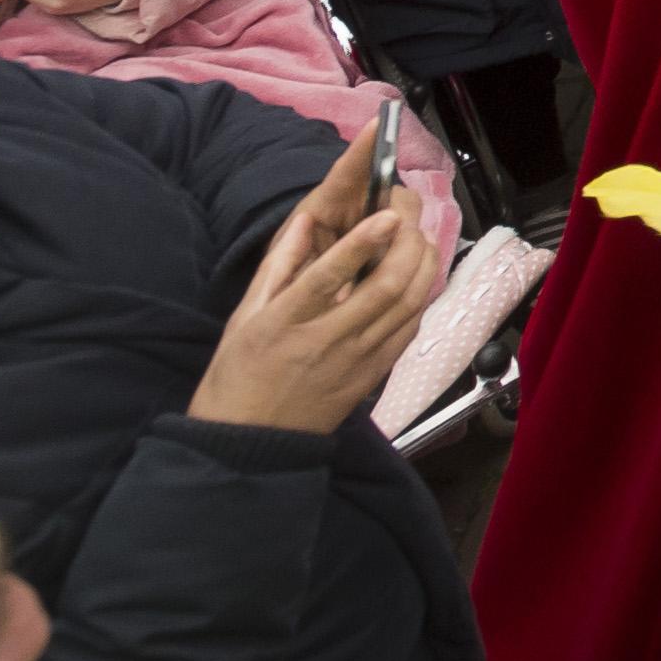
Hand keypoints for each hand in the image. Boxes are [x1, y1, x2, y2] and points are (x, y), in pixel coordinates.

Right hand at [186, 130, 438, 435]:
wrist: (250, 446)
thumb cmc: (237, 376)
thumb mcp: (243, 319)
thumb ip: (278, 268)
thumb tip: (304, 220)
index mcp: (284, 324)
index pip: (328, 277)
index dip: (361, 243)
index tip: (386, 214)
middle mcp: (326, 341)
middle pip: (385, 288)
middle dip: (408, 244)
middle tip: (411, 214)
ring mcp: (356, 361)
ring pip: (407, 307)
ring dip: (423, 266)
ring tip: (421, 236)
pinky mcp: (373, 377)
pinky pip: (408, 331)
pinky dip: (421, 298)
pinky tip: (420, 276)